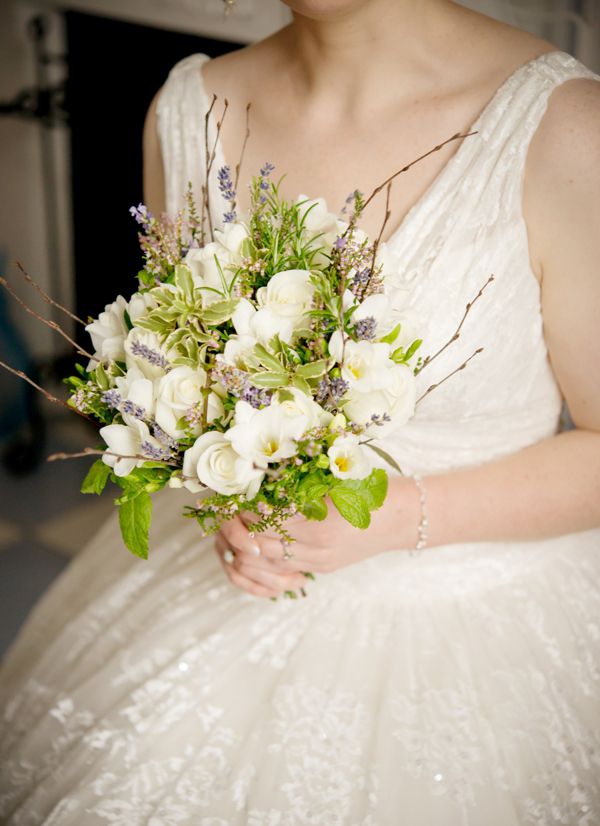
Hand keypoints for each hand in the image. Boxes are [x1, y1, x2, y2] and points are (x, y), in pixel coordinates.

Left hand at [214, 477, 418, 596]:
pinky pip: (281, 568)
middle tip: (225, 504)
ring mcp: (317, 562)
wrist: (404, 517)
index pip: (265, 517)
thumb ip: (299, 478)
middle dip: (238, 524)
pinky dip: (262, 554)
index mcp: (319, 522)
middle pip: (259, 542)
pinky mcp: (320, 568)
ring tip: (234, 521)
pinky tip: (254, 539)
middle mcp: (316, 548)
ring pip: (265, 560)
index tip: (233, 487)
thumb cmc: (372, 487)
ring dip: (245, 543)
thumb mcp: (336, 476)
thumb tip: (258, 471)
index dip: (245, 503)